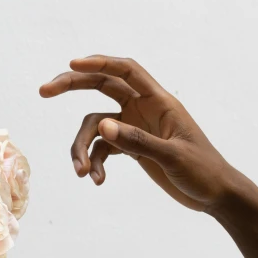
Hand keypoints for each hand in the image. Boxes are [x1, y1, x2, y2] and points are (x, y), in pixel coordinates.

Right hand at [39, 55, 238, 212]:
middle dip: (72, 87)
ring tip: (82, 173)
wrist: (213, 194)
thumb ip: (137, 141)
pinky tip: (98, 181)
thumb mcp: (173, 157)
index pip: (126, 71)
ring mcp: (134, 128)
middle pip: (101, 87)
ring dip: (82, 149)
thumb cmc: (203, 170)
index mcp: (159, 101)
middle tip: (44, 91)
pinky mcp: (131, 148)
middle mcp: (143, 109)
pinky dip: (96, 164)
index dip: (99, 63)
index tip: (72, 65)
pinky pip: (102, 150)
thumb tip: (101, 127)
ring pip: (95, 127)